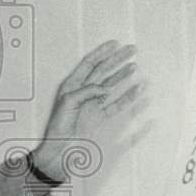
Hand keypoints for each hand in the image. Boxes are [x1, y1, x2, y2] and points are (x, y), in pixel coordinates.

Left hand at [31, 40, 148, 181]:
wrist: (59, 151)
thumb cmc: (59, 127)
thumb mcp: (69, 102)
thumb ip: (88, 91)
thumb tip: (106, 88)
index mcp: (72, 85)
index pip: (89, 64)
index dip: (102, 52)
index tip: (115, 44)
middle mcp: (83, 92)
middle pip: (103, 71)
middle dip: (117, 60)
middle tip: (132, 50)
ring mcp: (92, 104)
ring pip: (111, 86)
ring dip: (123, 75)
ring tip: (134, 66)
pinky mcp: (99, 117)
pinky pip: (116, 104)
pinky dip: (127, 97)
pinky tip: (137, 90)